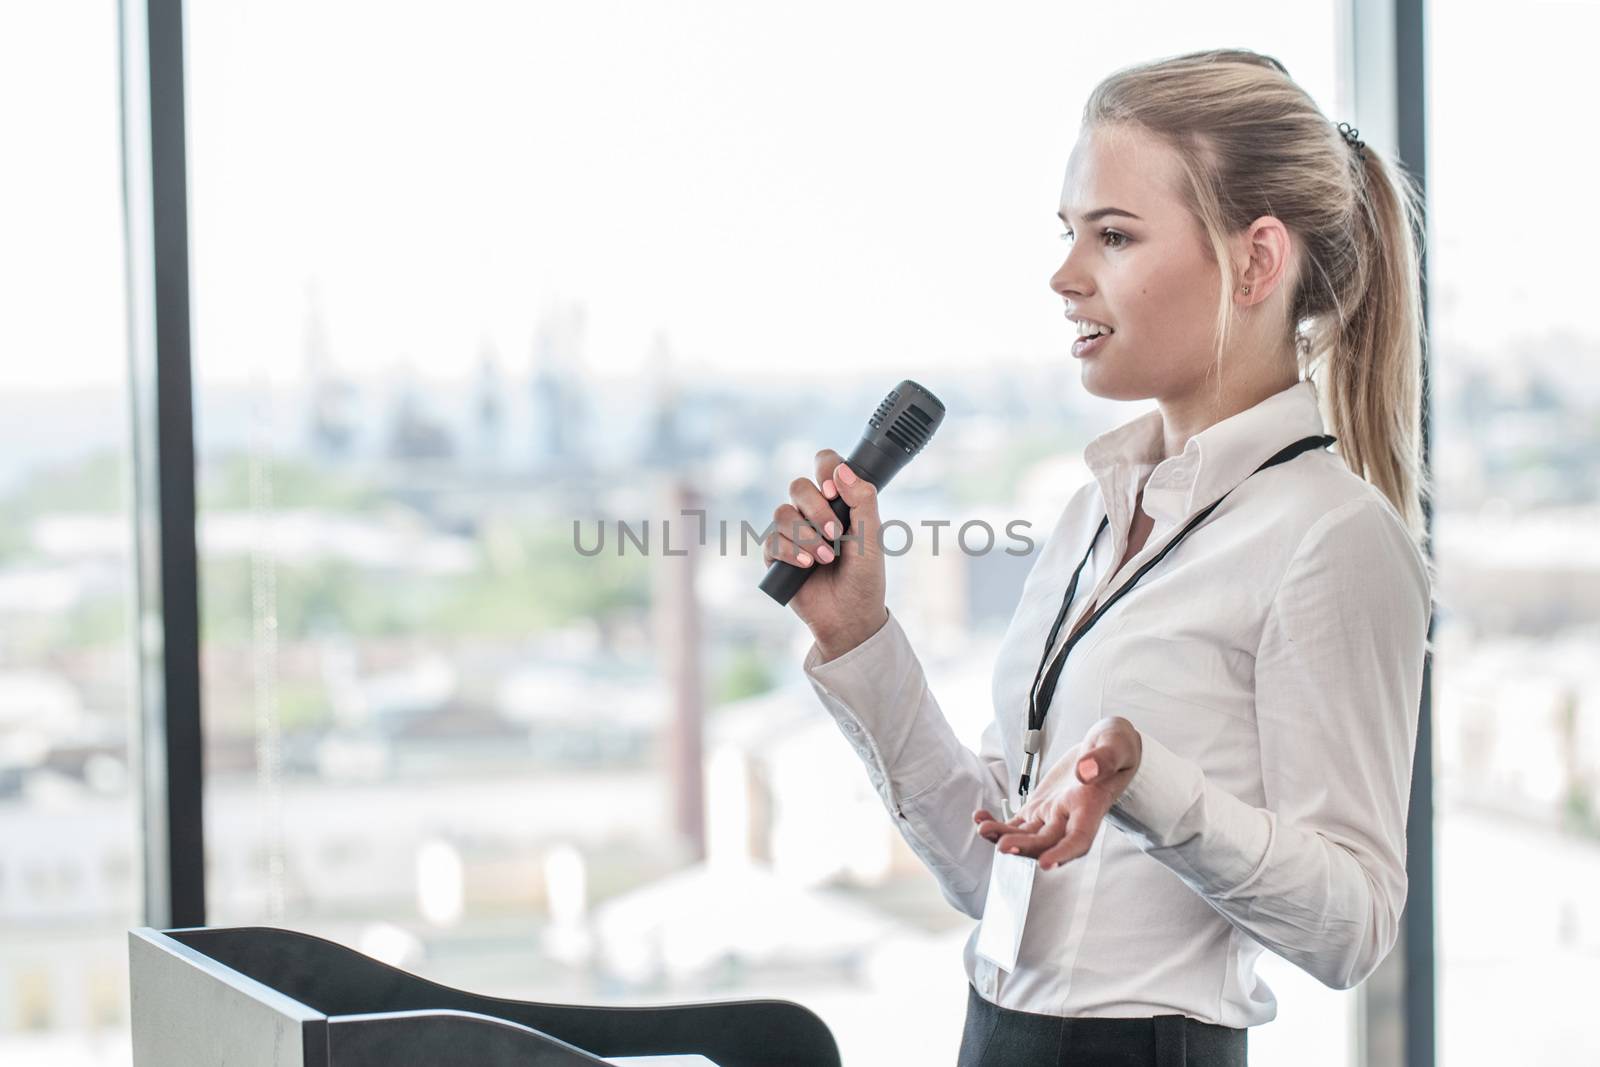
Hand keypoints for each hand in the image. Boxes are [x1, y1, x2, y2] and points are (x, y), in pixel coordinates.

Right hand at [762, 449, 887, 660]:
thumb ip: (863, 501)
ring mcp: (793, 533)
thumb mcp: (872, 538)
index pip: (825, 465)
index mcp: (838, 501)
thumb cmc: (865, 578)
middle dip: (816, 510)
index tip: (834, 493)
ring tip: (825, 558)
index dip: (825, 470)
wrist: (849, 617)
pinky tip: (805, 565)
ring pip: (782, 513)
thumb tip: (842, 471)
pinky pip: (771, 540)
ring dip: (805, 536)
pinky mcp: (776, 555)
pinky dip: (789, 551)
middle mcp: (813, 512)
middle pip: (798, 487)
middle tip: (835, 535)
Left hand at [970, 716, 1142, 870]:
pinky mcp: (1039, 807)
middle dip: (1024, 847)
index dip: (1063, 853)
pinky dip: (998, 823)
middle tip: (1002, 845)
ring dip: (1004, 836)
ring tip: (982, 829)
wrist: (1107, 747)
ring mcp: (1052, 814)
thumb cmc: (1116, 746)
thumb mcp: (1116, 744)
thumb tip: (1085, 771)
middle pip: (1046, 842)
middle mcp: (1070, 817)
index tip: (1045, 863)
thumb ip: (1103, 758)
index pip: (1078, 839)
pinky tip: (979, 818)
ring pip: (1027, 835)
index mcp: (1091, 807)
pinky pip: (1016, 822)